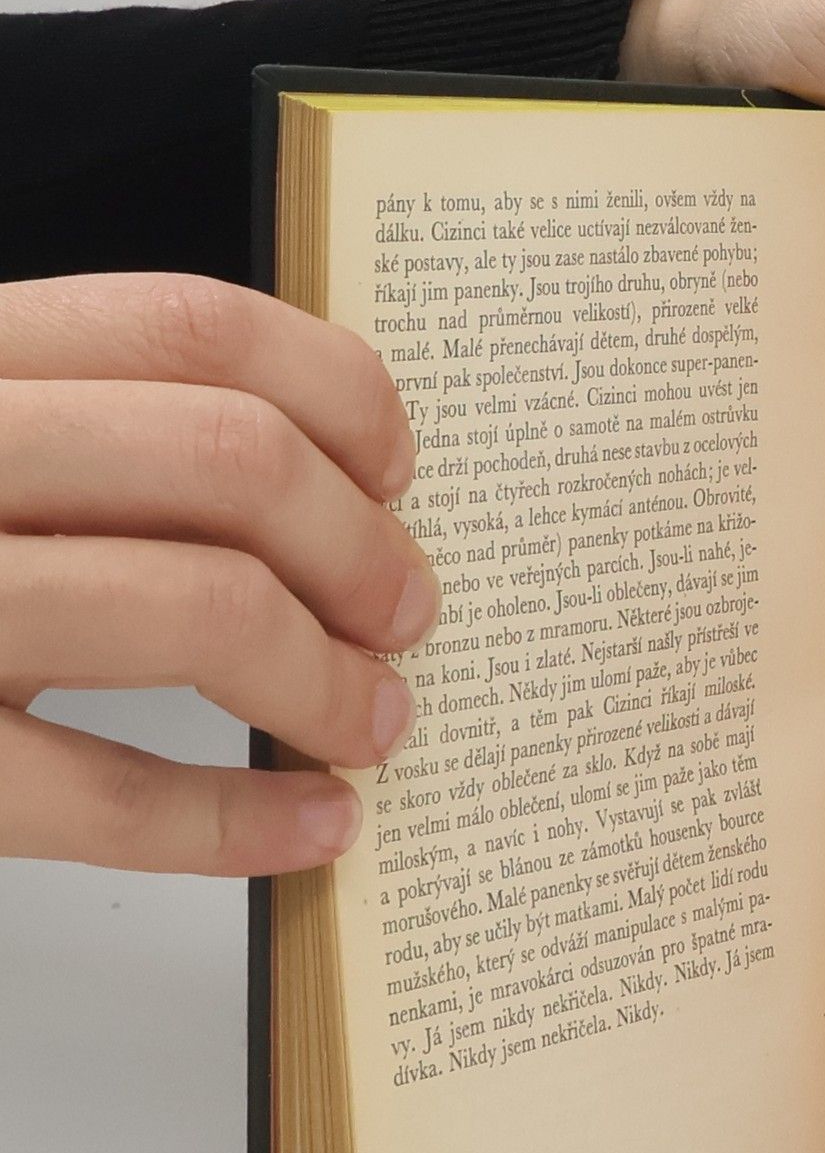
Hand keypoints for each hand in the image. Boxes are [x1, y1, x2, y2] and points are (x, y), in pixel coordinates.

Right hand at [0, 274, 436, 874]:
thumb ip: (90, 428)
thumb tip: (331, 479)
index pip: (192, 327)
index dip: (339, 396)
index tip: (396, 470)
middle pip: (227, 459)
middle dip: (360, 549)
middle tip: (405, 616)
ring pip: (198, 608)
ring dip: (329, 679)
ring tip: (374, 721)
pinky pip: (107, 794)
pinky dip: (246, 821)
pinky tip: (316, 824)